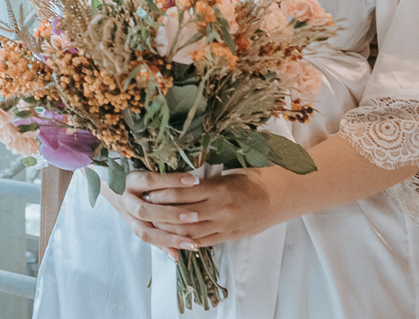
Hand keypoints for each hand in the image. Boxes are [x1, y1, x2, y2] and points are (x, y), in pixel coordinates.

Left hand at [103, 169, 282, 257]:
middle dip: (160, 212)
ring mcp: (223, 225)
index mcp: (217, 189)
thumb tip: (171, 180)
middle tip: (142, 207)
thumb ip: (201, 182)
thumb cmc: (247, 180)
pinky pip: (203, 242)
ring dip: (169, 229)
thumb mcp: (224, 176)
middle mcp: (219, 209)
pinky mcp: (227, 236)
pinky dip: (185, 241)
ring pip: (190, 232)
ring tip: (152, 223)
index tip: (146, 189)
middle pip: (182, 214)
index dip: (163, 193)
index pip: (183, 193)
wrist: (276, 198)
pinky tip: (171, 238)